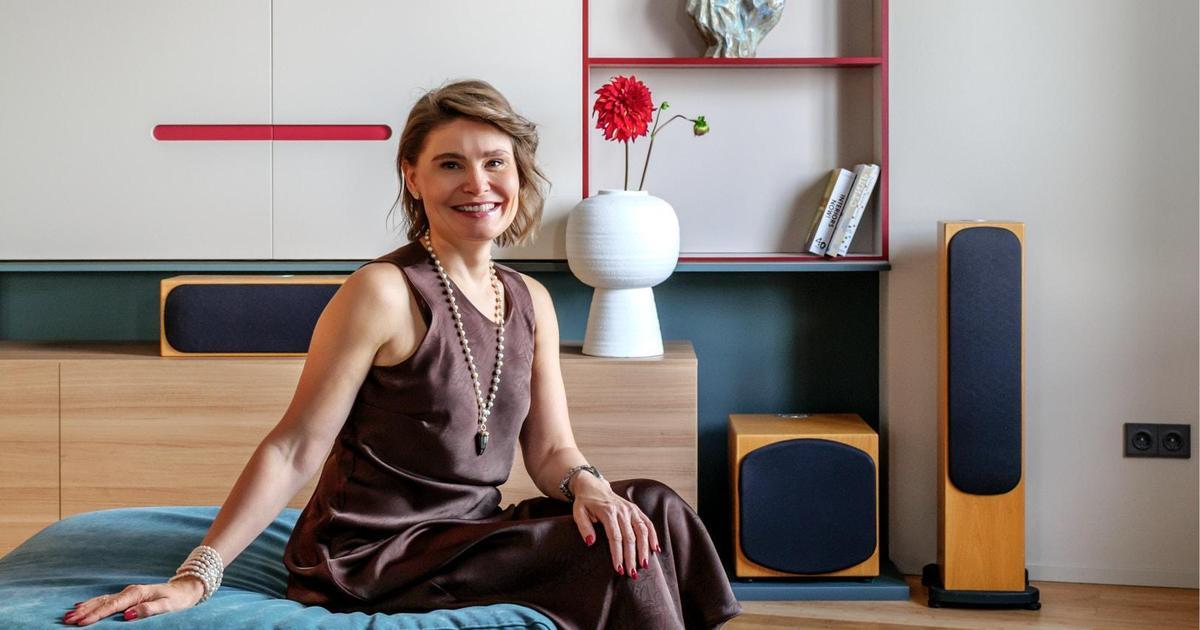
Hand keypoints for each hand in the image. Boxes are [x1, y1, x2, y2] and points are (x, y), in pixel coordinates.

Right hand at [63, 577, 204, 624]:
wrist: (185, 589)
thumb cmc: (177, 600)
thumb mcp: (168, 606)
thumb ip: (148, 610)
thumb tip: (128, 615)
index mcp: (137, 594)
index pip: (112, 606)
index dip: (96, 614)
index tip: (81, 622)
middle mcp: (129, 592)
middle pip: (103, 602)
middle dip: (85, 611)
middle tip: (67, 620)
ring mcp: (127, 593)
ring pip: (102, 600)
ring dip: (85, 607)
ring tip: (68, 615)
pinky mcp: (127, 596)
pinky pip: (106, 600)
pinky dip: (92, 603)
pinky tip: (81, 606)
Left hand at [571, 476, 660, 579]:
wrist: (593, 486)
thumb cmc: (585, 502)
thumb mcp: (578, 512)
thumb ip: (584, 527)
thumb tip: (590, 542)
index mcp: (607, 511)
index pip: (615, 537)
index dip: (618, 554)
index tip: (619, 569)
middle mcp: (622, 510)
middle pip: (630, 537)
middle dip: (632, 557)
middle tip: (633, 573)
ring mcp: (631, 509)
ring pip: (642, 531)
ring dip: (645, 549)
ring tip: (645, 565)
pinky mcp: (636, 510)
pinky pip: (647, 523)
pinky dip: (653, 536)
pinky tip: (655, 549)